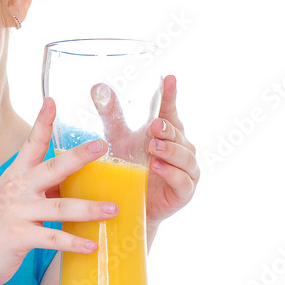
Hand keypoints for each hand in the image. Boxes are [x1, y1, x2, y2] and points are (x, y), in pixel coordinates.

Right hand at [0, 96, 117, 284]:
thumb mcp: (16, 201)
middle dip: (78, 156)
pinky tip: (92, 245)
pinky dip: (74, 242)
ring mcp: (17, 213)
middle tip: (102, 145)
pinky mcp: (18, 237)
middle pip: (52, 168)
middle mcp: (16, 190)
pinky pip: (52, 238)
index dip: (42, 123)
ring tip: (113, 209)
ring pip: (59, 207)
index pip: (31, 144)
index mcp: (15, 177)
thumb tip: (74, 182)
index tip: (52, 101)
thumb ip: (41, 190)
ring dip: (89, 209)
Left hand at [93, 74, 198, 228]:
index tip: (168, 78)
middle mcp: (181, 148)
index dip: (169, 96)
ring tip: (153, 147)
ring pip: (184, 156)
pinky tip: (158, 167)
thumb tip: (97, 87)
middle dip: (167, 129)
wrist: (132, 206)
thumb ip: (111, 115)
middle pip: (178, 133)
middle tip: (154, 125)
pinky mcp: (184, 191)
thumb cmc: (129, 169)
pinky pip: (182, 180)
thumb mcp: (117, 140)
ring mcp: (186, 170)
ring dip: (170, 150)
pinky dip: (172, 173)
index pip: (169, 111)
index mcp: (167, 133)